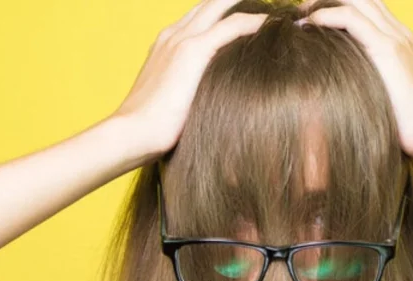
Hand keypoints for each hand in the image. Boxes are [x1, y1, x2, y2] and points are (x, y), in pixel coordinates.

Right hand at [110, 0, 267, 162]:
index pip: (202, 16)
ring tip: (281, 13)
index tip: (254, 21)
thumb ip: (189, 93)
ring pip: (222, 4)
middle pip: (213, 2)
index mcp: (167, 44)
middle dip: (240, 2)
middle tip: (274, 9)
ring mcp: (182, 39)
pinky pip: (233, 25)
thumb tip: (212, 106)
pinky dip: (256, 22)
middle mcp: (173, 34)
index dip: (227, 13)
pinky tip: (275, 25)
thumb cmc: (150, 131)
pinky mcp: (193, 50)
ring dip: (252, 6)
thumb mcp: (172, 103)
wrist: (132, 135)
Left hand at [297, 0, 412, 162]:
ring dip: (324, 2)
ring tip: (301, 13)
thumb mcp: (383, 97)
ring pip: (357, 1)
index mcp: (398, 41)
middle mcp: (398, 33)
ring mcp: (395, 38)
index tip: (310, 19)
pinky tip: (309, 24)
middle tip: (302, 10)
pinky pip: (352, 20)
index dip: (338, 7)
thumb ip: (366, 85)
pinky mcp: (388, 50)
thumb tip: (338, 95)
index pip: (366, 10)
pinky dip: (328, 15)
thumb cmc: (409, 126)